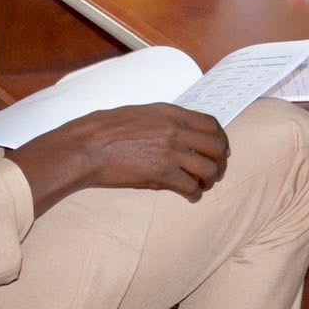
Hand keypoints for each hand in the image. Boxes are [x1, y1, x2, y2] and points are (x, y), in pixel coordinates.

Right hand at [6, 103, 230, 217]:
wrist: (88, 146)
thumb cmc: (107, 130)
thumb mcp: (142, 115)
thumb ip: (166, 124)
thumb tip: (181, 139)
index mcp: (172, 113)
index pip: (212, 124)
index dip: (220, 140)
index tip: (218, 151)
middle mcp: (176, 130)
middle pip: (217, 147)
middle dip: (220, 162)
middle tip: (214, 172)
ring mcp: (171, 152)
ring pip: (209, 169)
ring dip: (209, 180)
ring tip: (201, 186)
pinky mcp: (162, 174)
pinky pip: (190, 187)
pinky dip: (194, 194)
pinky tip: (190, 195)